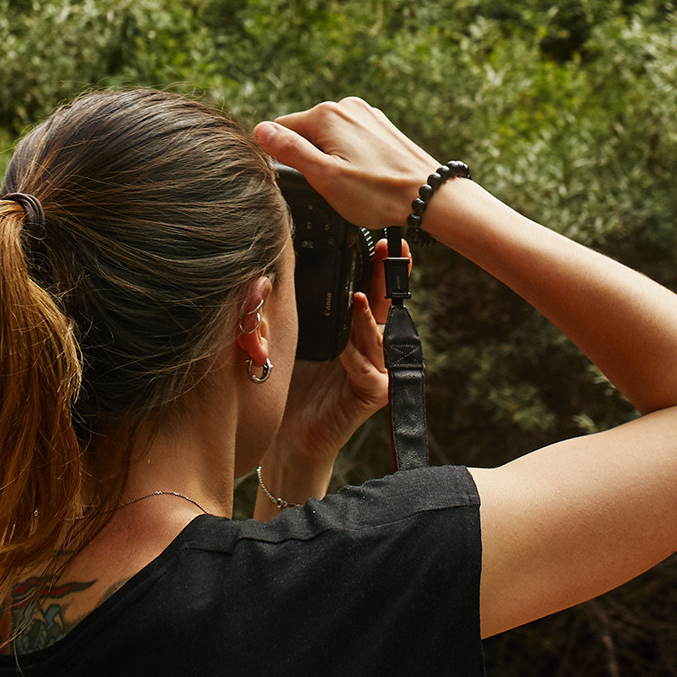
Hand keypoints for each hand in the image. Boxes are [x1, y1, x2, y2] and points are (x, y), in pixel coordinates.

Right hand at [253, 97, 437, 230]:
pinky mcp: (381, 127)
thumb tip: (260, 130)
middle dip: (311, 159)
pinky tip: (366, 177)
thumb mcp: (324, 176)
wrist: (428, 196)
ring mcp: (367, 114)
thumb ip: (290, 150)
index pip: (281, 129)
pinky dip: (351, 158)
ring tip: (353, 183)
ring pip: (330, 138)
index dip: (283, 158)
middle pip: (307, 133)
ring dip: (332, 160)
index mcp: (326, 114)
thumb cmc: (377, 192)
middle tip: (332, 186)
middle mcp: (346, 106)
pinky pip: (351, 140)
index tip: (303, 179)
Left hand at [272, 249, 393, 473]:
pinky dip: (355, 360)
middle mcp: (372, 349)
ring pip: (379, 339)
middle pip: (386, 308)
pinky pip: (369, 373)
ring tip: (360, 298)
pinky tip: (344, 350)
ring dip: (368, 318)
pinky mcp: (372, 396)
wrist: (287, 435)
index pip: (373, 294)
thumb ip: (304, 311)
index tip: (385, 242)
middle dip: (387, 278)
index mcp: (356, 332)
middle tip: (390, 250)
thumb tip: (288, 269)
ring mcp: (376, 373)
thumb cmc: (291, 385)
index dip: (380, 268)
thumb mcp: (296, 338)